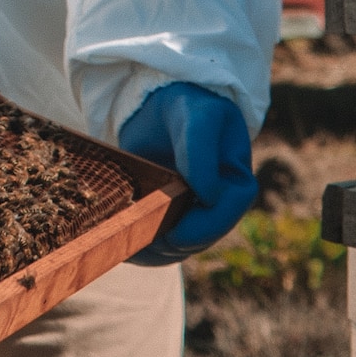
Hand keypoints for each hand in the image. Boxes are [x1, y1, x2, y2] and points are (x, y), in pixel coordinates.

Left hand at [119, 82, 257, 264]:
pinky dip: (140, 247)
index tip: (172, 234)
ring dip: (152, 252)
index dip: (200, 230)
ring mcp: (193, 213)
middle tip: (137, 241)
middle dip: (170, 245)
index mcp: (236, 184)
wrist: (160, 104)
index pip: (223, 217)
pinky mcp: (168, 214)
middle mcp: (219, 204)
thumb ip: (200, 149)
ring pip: (177, 248)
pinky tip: (119, 243)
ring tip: (124, 243)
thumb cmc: (187, 106)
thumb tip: (207, 195)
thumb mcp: (197, 118)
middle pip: (198, 239)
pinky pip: (158, 243)